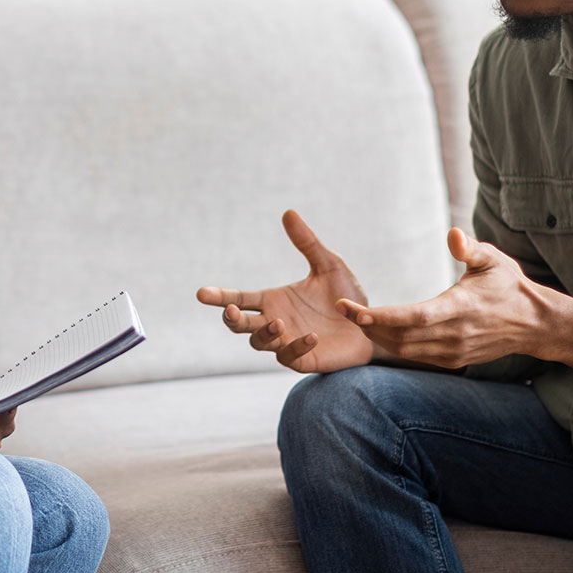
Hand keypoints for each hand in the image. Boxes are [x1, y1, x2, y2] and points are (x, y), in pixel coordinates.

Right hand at [196, 209, 375, 373]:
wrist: (370, 326)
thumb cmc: (346, 297)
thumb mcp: (329, 265)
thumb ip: (308, 243)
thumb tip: (289, 212)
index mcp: (274, 300)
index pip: (239, 299)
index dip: (220, 296)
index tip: (201, 293)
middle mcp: (275, 321)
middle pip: (240, 324)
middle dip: (232, 319)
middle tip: (230, 311)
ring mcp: (286, 342)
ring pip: (259, 342)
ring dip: (264, 332)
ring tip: (279, 322)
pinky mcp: (303, 359)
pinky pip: (289, 356)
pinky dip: (296, 346)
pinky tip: (311, 336)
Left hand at [337, 228, 544, 369]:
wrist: (534, 324)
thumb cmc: (509, 285)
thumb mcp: (494, 260)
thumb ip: (471, 248)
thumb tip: (452, 234)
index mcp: (462, 307)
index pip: (415, 316)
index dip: (383, 316)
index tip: (354, 310)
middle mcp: (455, 334)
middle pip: (402, 337)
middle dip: (369, 326)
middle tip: (343, 310)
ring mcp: (454, 351)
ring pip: (405, 350)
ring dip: (378, 337)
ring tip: (356, 319)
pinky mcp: (453, 360)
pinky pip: (416, 356)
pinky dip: (394, 346)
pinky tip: (379, 332)